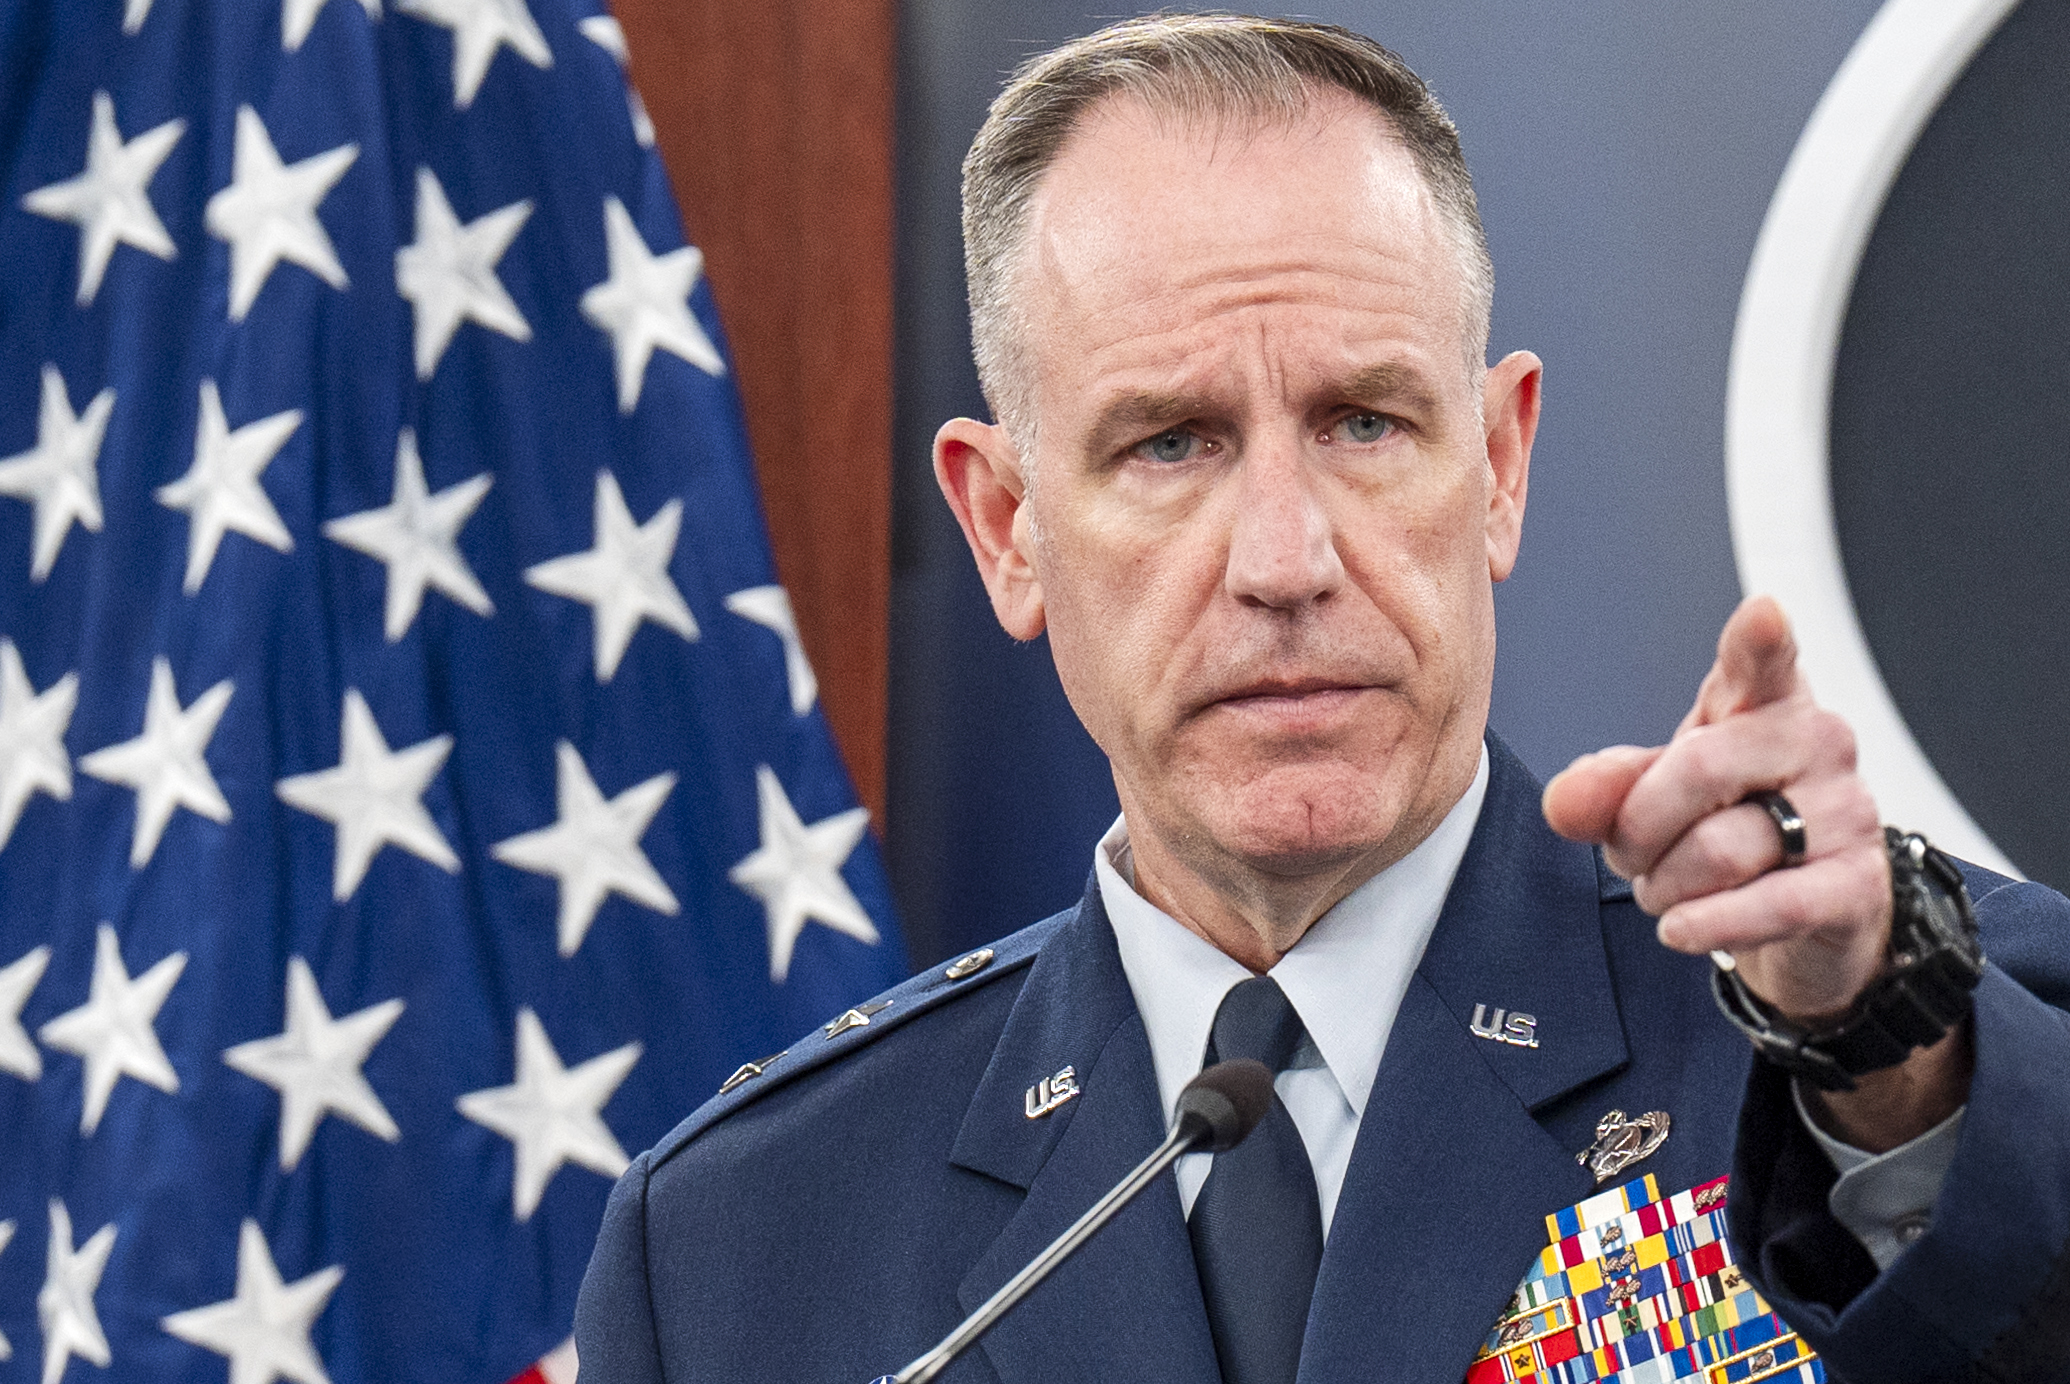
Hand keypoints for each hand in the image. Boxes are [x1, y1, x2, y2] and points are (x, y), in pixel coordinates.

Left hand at [1543, 596, 1967, 1149]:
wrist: (1804, 914)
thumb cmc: (1728, 827)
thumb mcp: (1655, 797)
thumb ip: (1606, 789)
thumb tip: (1564, 801)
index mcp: (1764, 702)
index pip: (1762, 662)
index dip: (1759, 640)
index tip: (1762, 613)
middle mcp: (1817, 742)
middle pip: (1699, 770)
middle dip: (1638, 828)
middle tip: (1629, 856)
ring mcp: (1847, 811)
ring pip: (1721, 847)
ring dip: (1667, 884)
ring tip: (1668, 891)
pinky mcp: (1857, 883)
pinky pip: (1772, 903)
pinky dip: (1712, 923)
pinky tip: (1681, 929)